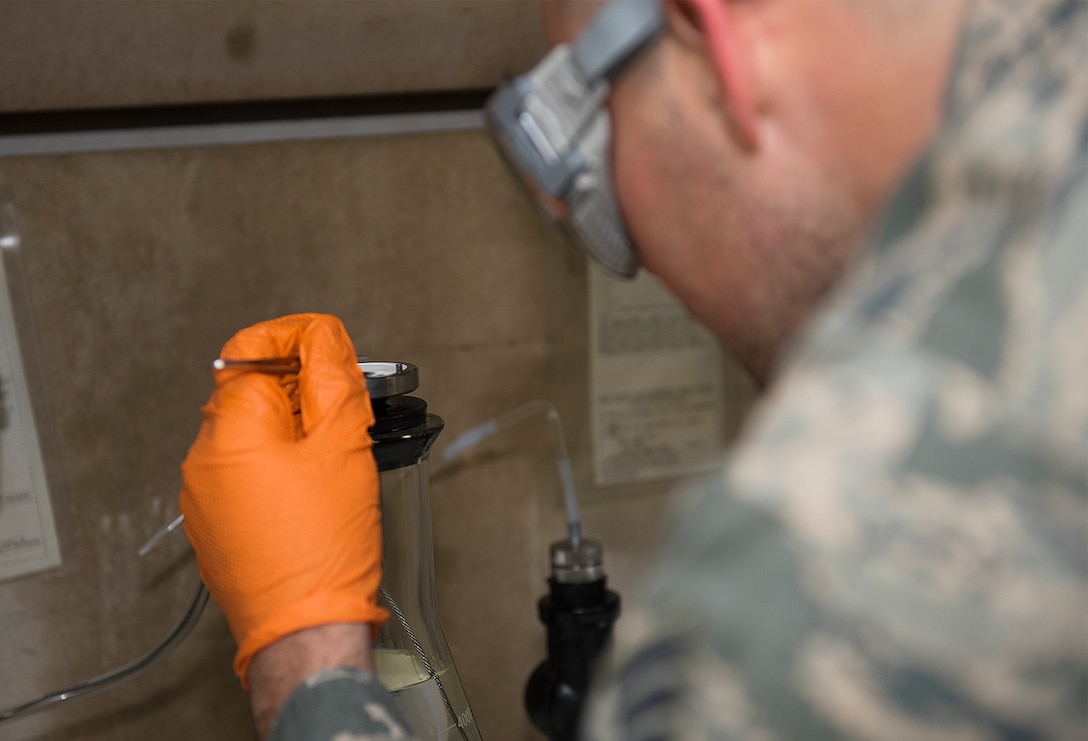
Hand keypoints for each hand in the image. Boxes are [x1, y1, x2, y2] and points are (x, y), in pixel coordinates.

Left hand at [179, 313, 385, 686]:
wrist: (304, 631)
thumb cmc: (324, 550)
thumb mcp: (345, 445)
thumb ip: (333, 377)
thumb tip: (324, 337)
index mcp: (230, 429)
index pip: (250, 349)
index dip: (294, 337)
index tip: (328, 345)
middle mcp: (203, 460)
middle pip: (249, 392)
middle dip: (300, 386)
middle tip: (347, 403)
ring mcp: (204, 499)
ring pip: (249, 436)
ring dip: (291, 428)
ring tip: (336, 453)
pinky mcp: (215, 529)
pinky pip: (244, 477)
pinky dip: (277, 467)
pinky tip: (314, 492)